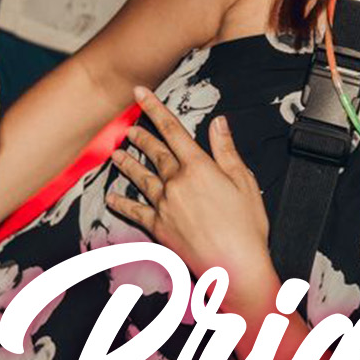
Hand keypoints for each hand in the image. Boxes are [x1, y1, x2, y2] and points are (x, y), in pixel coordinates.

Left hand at [106, 87, 277, 289]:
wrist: (235, 265)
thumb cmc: (247, 226)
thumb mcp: (244, 181)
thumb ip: (226, 150)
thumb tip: (219, 122)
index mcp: (199, 167)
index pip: (173, 130)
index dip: (155, 108)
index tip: (141, 94)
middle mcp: (177, 182)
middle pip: (155, 152)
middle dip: (142, 136)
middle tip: (129, 126)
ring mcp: (165, 205)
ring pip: (141, 178)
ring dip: (128, 164)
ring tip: (116, 154)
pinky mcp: (159, 227)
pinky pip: (135, 211)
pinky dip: (122, 204)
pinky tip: (112, 198)